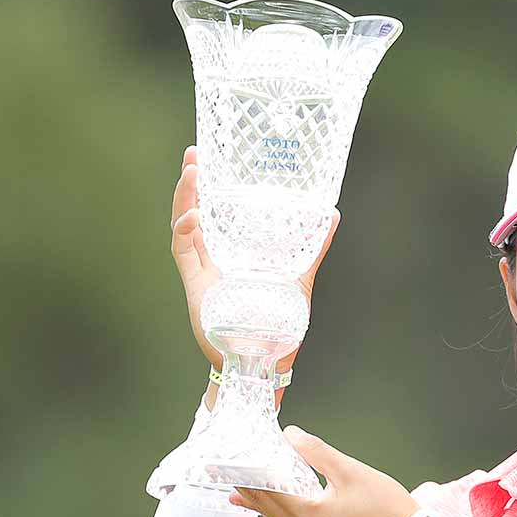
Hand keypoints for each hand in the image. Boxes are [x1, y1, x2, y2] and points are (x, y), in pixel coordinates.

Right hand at [170, 145, 340, 369]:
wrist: (266, 362)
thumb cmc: (279, 325)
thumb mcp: (299, 279)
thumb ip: (313, 248)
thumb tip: (332, 214)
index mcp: (235, 253)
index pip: (218, 211)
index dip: (213, 185)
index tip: (211, 156)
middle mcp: (215, 258)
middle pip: (197, 211)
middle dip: (192, 182)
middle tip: (193, 153)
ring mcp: (203, 271)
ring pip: (185, 227)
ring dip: (184, 200)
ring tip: (190, 174)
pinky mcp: (196, 287)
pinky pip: (184, 254)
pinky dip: (186, 233)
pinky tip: (193, 217)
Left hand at [230, 426, 420, 516]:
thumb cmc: (386, 509)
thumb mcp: (351, 472)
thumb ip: (317, 453)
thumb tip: (290, 435)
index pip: (265, 491)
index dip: (244, 474)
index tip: (224, 464)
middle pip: (266, 508)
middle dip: (246, 488)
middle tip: (223, 472)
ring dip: (263, 501)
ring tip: (241, 489)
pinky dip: (281, 513)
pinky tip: (277, 504)